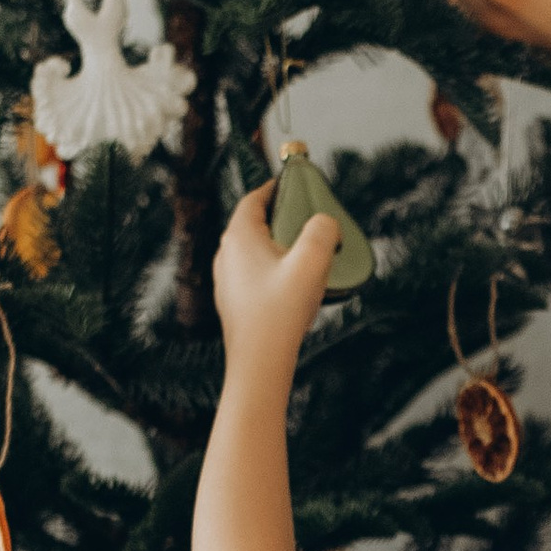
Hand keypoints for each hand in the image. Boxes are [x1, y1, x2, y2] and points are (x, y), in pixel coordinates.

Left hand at [213, 184, 335, 372]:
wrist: (259, 364)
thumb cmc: (280, 313)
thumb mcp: (312, 262)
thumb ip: (322, 230)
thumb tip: (325, 223)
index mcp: (239, 237)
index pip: (254, 199)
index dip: (276, 188)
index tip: (295, 186)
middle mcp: (226, 256)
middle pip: (254, 224)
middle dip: (282, 219)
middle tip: (310, 223)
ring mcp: (227, 281)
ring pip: (255, 252)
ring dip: (279, 249)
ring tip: (307, 259)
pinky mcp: (233, 304)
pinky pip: (255, 276)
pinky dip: (274, 272)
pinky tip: (295, 289)